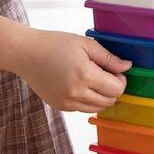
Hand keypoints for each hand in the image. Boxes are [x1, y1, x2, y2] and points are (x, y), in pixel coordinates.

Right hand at [15, 29, 131, 112]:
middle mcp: (77, 93)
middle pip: (110, 101)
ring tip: (93, 80)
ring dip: (102, 96)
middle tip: (105, 74)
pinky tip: (81, 85)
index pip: (117, 89)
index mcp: (85, 75)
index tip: (115, 70)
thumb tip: (127, 67)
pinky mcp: (60, 107)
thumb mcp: (85, 44)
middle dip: (113, 88)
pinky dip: (88, 100)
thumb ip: (108, 58)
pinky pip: (84, 109)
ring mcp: (67, 102)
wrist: (26, 54)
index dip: (121, 80)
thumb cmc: (54, 44)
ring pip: (98, 108)